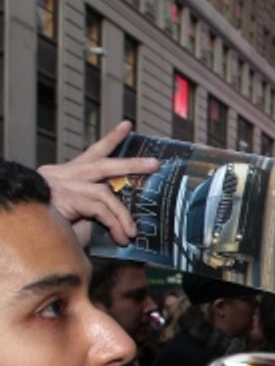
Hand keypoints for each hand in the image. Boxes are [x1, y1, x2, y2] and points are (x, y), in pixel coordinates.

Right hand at [38, 120, 157, 246]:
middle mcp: (61, 175)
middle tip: (154, 163)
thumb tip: (125, 213)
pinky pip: (99, 209)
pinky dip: (113, 223)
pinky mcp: (62, 198)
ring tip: (134, 232)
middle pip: (101, 164)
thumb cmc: (53, 231)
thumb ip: (98, 209)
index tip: (127, 126)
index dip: (111, 140)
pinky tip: (120, 237)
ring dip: (124, 214)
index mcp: (66, 176)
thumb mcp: (80, 217)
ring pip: (104, 191)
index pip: (92, 154)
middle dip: (130, 164)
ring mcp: (60, 184)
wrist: (29, 239)